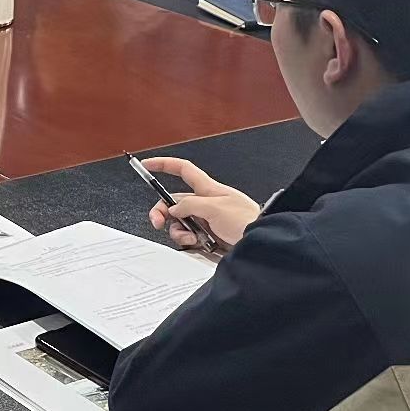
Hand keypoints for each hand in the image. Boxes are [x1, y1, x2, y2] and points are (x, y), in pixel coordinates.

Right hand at [140, 157, 260, 251]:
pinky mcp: (208, 236)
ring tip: (190, 237)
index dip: (164, 164)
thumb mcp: (216, 208)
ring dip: (178, 230)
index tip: (147, 165)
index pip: (183, 170)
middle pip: (174, 202)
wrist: (262, 245)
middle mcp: (205, 203)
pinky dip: (187, 241)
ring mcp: (205, 220)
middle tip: (158, 222)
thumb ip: (190, 206)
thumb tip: (174, 209)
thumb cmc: (248, 221)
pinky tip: (198, 243)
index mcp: (208, 189)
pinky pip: (188, 236)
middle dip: (162, 211)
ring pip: (178, 222)